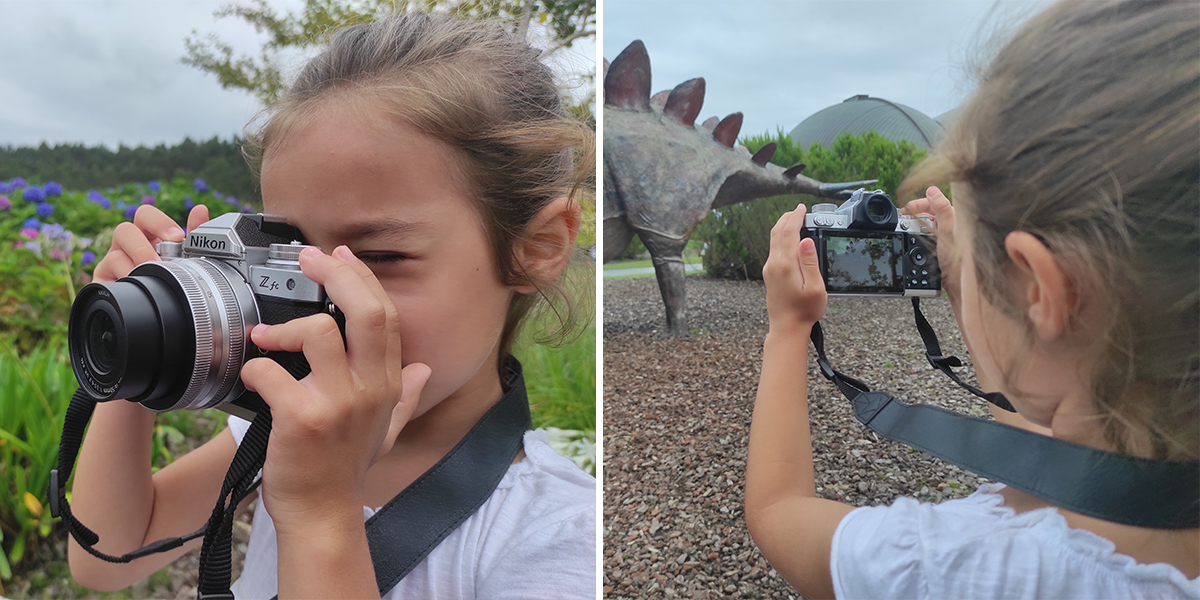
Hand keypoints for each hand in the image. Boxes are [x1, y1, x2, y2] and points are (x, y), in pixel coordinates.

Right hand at [93, 205, 209, 282]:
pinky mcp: (103, 282)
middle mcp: (127, 245)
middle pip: (124, 230)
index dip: (159, 222)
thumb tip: (200, 210)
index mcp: (147, 235)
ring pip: (114, 255)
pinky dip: (123, 282)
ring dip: (134, 268)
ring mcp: (112, 263)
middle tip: (158, 262)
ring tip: (150, 278)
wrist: (150, 309)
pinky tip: (137, 288)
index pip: (145, 215)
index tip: (177, 237)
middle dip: (143, 246)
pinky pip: (105, 277)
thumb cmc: (167, 278)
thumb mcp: (183, 259)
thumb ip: (193, 236)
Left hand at [239, 245, 430, 526]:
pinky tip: (251, 375)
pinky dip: (254, 368)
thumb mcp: (386, 431)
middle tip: (307, 259)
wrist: (322, 515)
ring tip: (264, 335)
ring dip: (284, 327)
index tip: (338, 257)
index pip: (385, 315)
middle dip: (335, 274)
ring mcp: (338, 402)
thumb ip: (405, 396)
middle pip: (365, 311)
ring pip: (320, 331)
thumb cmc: (345, 471)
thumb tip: (424, 370)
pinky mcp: (302, 418)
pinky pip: (272, 371)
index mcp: (387, 384)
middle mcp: (370, 389)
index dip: (361, 278)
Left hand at [763, 203, 826, 333]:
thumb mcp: (815, 287)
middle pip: (777, 232)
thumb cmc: (805, 310)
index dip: (795, 217)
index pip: (789, 232)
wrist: (786, 328)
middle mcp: (774, 264)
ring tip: (794, 219)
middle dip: (787, 218)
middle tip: (799, 210)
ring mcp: (769, 269)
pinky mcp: (769, 274)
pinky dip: (781, 238)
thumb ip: (810, 262)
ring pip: (773, 240)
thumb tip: (806, 240)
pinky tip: (789, 239)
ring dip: (783, 226)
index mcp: (785, 264)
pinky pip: (774, 249)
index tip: (802, 208)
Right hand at [902, 186, 959, 305]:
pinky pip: (926, 237)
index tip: (906, 209)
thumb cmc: (959, 260)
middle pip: (929, 212)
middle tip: (903, 218)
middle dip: (914, 214)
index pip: (934, 202)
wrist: (960, 284)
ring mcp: (945, 237)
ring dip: (914, 226)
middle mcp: (952, 225)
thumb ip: (942, 210)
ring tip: (906, 230)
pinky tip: (914, 242)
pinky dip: (917, 237)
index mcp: (955, 217)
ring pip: (926, 225)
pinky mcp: (940, 248)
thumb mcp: (948, 232)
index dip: (919, 203)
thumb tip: (933, 191)